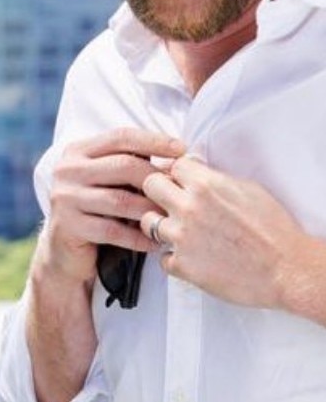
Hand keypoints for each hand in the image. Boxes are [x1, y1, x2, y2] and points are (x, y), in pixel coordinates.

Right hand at [40, 128, 185, 286]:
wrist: (64, 250)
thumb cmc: (96, 211)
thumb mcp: (107, 181)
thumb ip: (129, 165)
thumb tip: (178, 155)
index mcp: (77, 151)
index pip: (120, 137)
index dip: (153, 141)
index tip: (182, 149)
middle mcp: (67, 170)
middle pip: (123, 165)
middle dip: (156, 179)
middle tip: (181, 192)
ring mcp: (64, 197)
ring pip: (121, 200)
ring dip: (151, 210)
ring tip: (172, 218)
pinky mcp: (68, 226)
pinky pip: (113, 231)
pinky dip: (139, 237)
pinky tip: (155, 241)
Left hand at [141, 156, 308, 307]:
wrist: (288, 270)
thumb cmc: (274, 230)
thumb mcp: (247, 189)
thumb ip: (214, 178)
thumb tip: (195, 170)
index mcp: (205, 185)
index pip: (171, 164)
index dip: (176, 173)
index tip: (179, 181)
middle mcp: (188, 208)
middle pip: (149, 185)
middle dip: (158, 191)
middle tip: (169, 201)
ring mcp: (182, 237)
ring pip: (148, 221)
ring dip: (160, 225)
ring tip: (179, 231)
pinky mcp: (183, 265)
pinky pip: (161, 258)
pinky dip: (173, 258)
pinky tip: (189, 256)